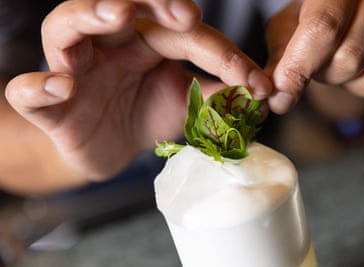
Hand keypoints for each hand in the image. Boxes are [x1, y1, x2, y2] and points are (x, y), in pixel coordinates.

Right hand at [5, 0, 271, 180]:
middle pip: (119, 6)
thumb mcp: (188, 106)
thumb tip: (261, 94)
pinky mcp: (49, 106)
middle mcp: (109, 45)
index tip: (255, 82)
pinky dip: (39, 87)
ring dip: (89, 15)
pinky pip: (30, 90)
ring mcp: (74, 70)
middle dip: (151, 2)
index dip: (221, 54)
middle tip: (184, 13)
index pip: (184, 35)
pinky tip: (61, 87)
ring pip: (67, 27)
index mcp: (146, 42)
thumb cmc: (147, 117)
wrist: (111, 149)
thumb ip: (219, 96)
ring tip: (116, 13)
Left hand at [265, 0, 363, 113]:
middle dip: (328, 75)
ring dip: (357, 86)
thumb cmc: (321, 18)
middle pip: (350, 60)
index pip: (324, 28)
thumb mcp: (291, 29)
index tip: (283, 92)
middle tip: (327, 63)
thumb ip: (280, 60)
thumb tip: (277, 99)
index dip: (298, 68)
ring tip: (355, 64)